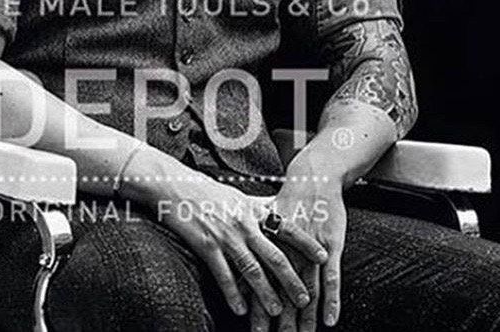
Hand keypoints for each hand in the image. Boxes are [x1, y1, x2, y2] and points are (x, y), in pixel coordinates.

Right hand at [131, 168, 328, 319]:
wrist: (177, 187)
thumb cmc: (208, 191)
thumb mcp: (237, 195)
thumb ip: (256, 207)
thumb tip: (275, 210)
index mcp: (253, 210)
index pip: (286, 227)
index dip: (306, 243)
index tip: (322, 256)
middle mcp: (243, 224)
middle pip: (273, 255)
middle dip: (291, 279)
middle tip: (304, 298)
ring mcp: (225, 236)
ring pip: (251, 269)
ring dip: (265, 293)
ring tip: (277, 311)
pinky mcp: (207, 245)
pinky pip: (224, 274)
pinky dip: (233, 293)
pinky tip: (240, 309)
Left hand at [255, 161, 345, 330]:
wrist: (312, 176)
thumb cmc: (288, 198)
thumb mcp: (262, 215)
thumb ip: (250, 237)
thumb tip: (230, 244)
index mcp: (266, 243)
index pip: (257, 279)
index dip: (253, 303)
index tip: (249, 325)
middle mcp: (285, 248)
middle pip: (278, 289)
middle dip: (273, 318)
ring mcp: (308, 249)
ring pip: (305, 290)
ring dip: (302, 318)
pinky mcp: (329, 245)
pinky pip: (331, 278)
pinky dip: (331, 301)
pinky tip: (330, 321)